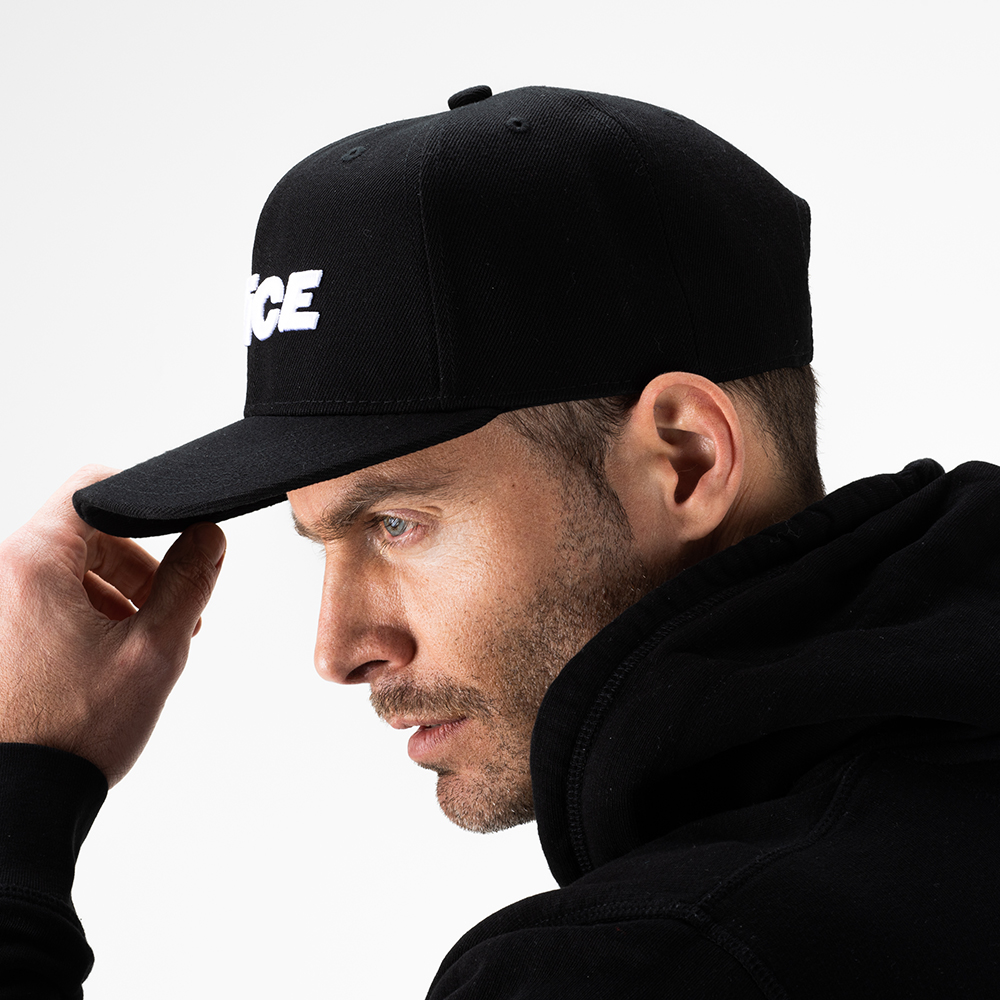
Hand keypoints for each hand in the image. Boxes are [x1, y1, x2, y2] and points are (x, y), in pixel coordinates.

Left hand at [0, 466, 225, 786]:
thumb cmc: (76, 729)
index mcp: (31, 562)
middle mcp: (2, 574)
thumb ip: (190, 580)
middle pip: (86, 532)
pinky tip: (112, 656)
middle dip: (137, 566)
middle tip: (170, 610)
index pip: (93, 487)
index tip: (178, 542)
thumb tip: (210, 535)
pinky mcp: (1, 633)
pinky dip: (88, 614)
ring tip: (145, 642)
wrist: (20, 799)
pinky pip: (49, 598)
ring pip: (70, 567)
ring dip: (117, 593)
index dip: (147, 505)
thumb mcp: (156, 647)